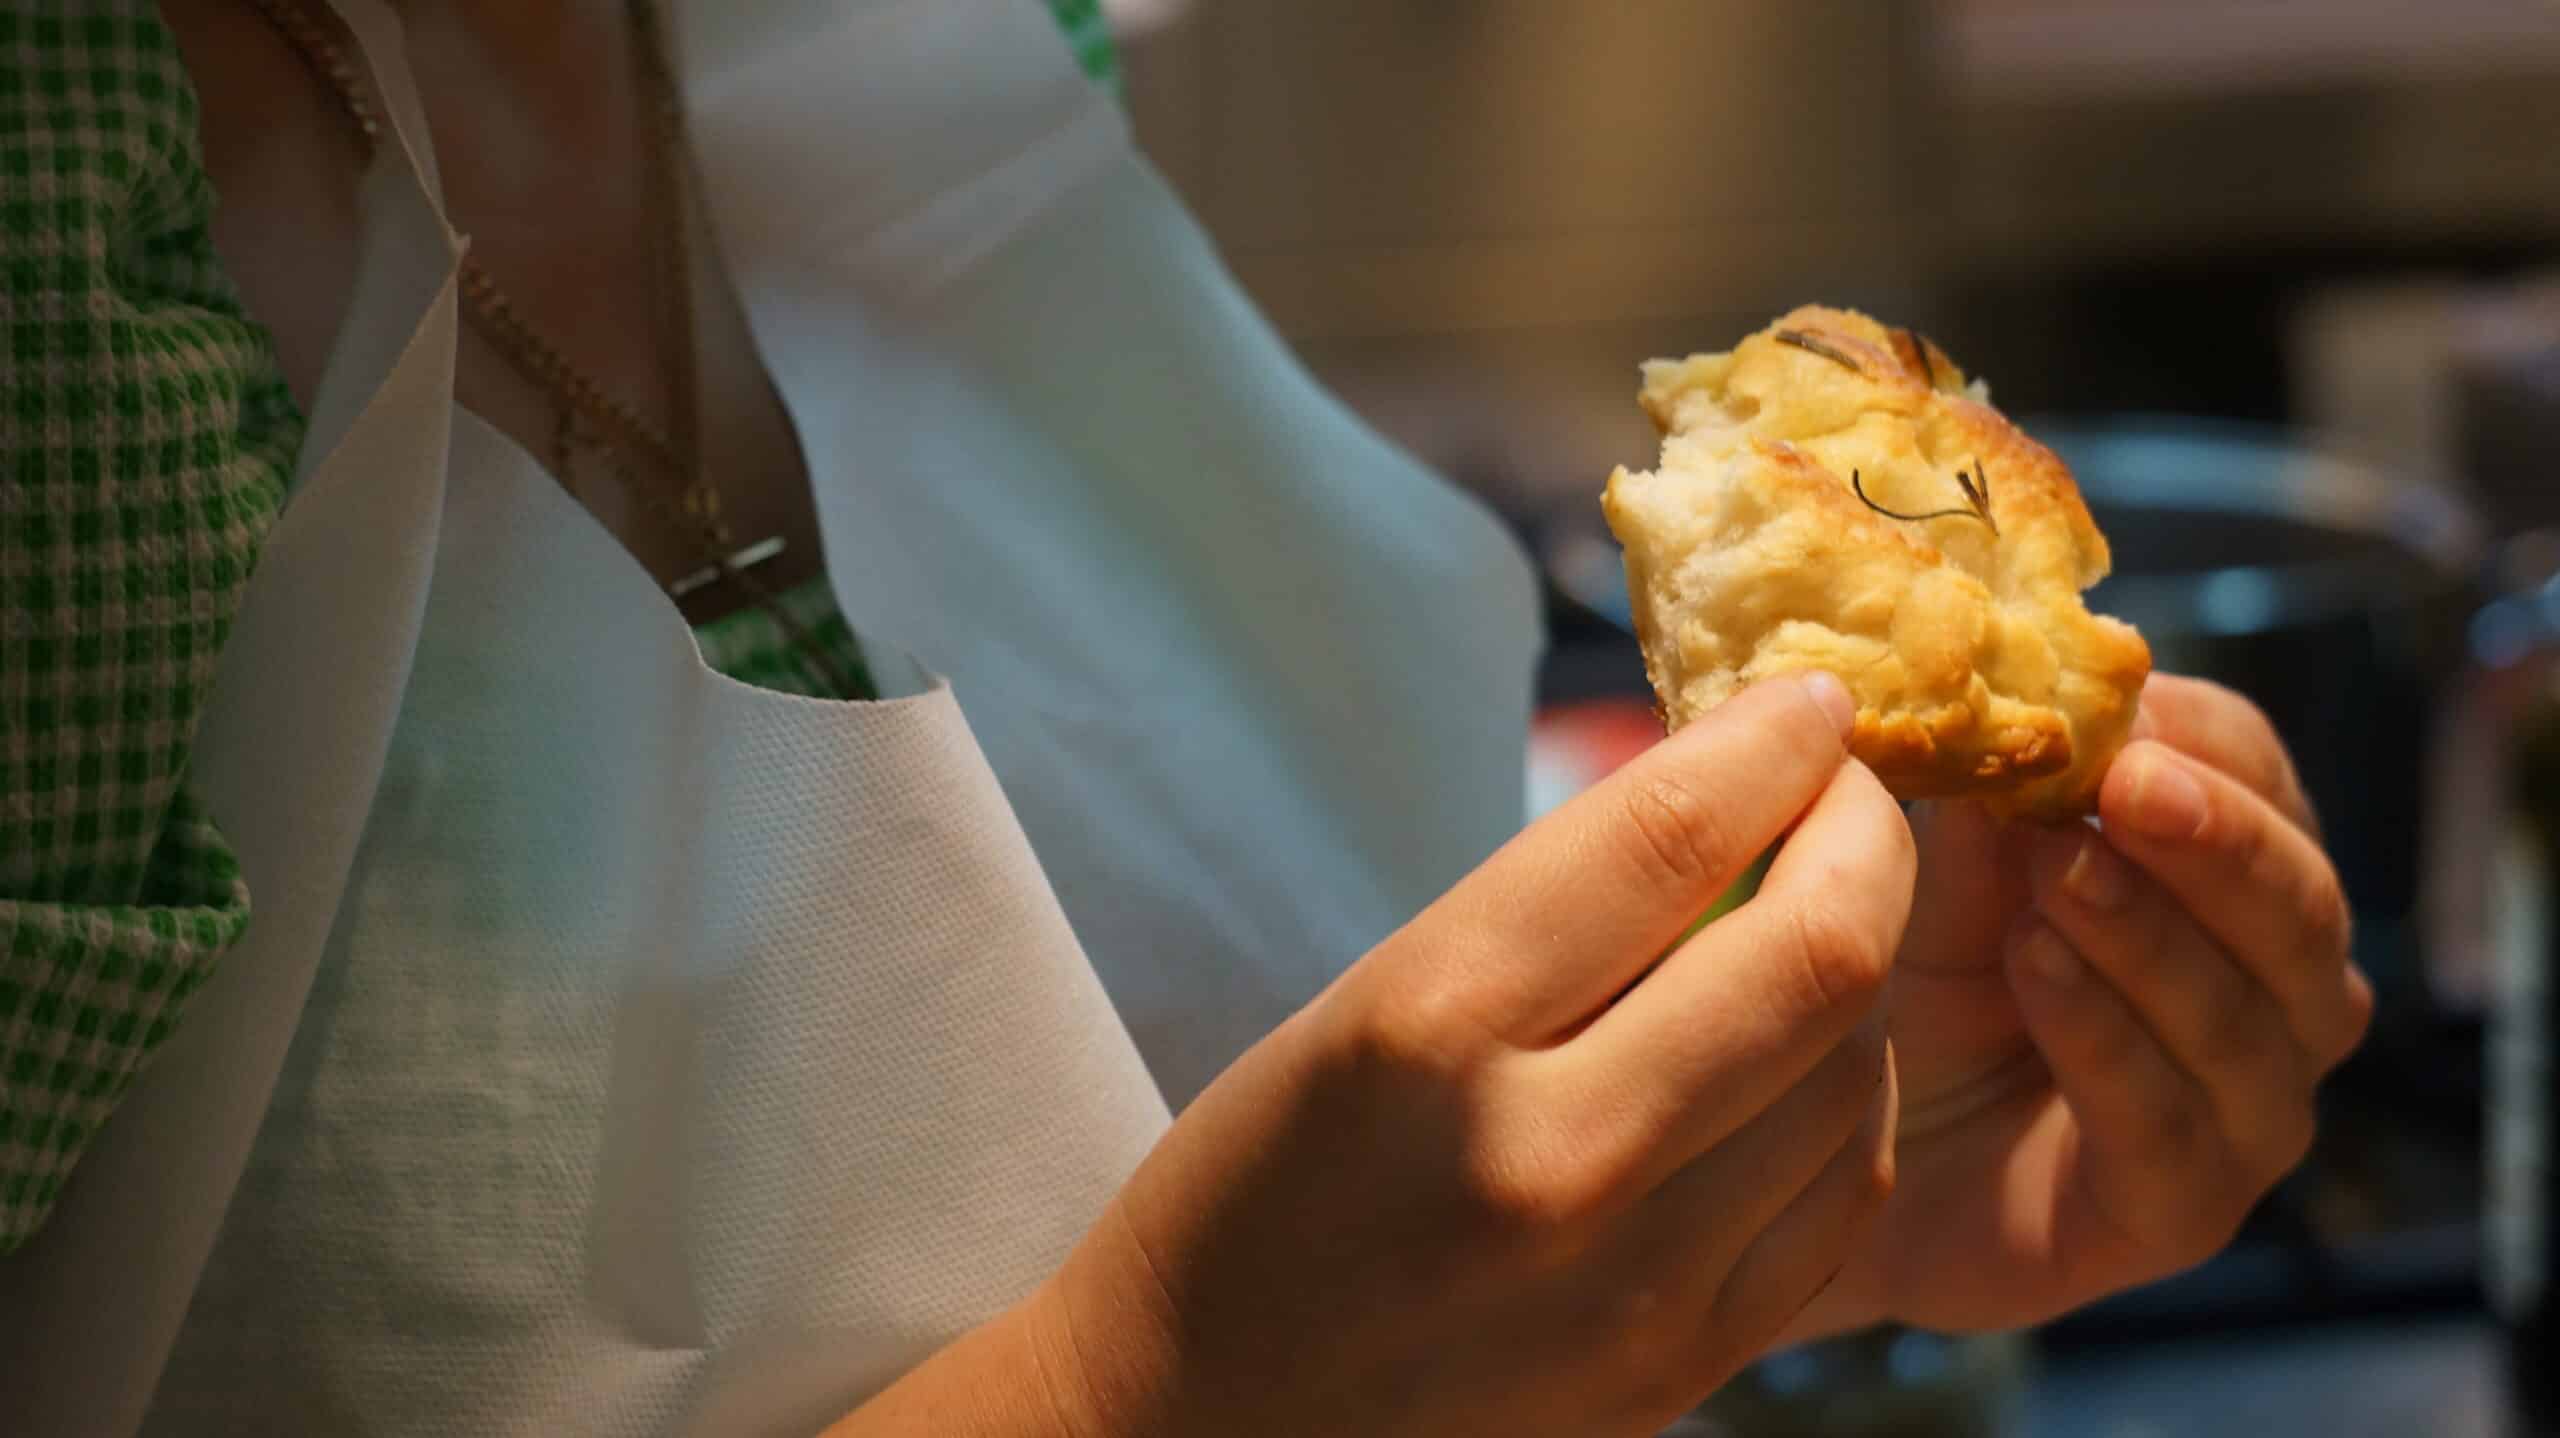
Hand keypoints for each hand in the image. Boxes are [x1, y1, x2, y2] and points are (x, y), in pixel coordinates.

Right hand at [1018, 677, 1912, 1437]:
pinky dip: (1845, 1100)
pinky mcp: (1682, 1368)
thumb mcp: (1362, 1010)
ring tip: (1813, 925)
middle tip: (1849, 795)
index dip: (1775, 742)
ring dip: (1860, 970)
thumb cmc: (1257, 1195)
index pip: (1669, 837)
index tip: (1808, 702)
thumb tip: (1733, 803)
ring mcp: (1632, 1287)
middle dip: (1866, 838)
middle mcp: (1547, 1157)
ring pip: (1852, 1073)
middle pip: (1814, 955)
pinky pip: (1840, 1196)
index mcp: (1428, 1029)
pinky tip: (1798, 1062)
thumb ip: (1548, 918)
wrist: (1206, 1428)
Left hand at [1790, 675, 2371, 1337]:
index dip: (2203, 741)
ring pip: (2248, 1017)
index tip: (2120, 702)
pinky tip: (2038, 968)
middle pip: (2298, 902)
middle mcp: (2271, 996)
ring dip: (2149, 931)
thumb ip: (1981, 799)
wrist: (1831, 1150)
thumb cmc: (1906, 986)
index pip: (2265, 785)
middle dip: (2215, 836)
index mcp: (2228, 879)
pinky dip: (2108, 1038)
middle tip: (2124, 780)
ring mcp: (2241, 1114)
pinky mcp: (2180, 1215)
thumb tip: (2009, 688)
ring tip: (2056, 872)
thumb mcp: (1928, 870)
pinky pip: (2171, 1126)